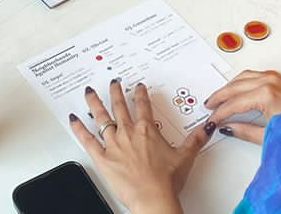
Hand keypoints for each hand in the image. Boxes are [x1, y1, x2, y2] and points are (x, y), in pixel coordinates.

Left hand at [68, 79, 209, 213]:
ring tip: (89, 92)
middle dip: (116, 92)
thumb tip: (206, 129)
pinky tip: (73, 119)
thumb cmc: (166, 180)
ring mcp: (114, 144)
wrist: (153, 197)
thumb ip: (195, 140)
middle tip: (113, 82)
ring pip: (101, 117)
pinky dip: (79, 128)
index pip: (143, 105)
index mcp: (147, 130)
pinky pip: (87, 140)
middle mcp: (128, 132)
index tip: (138, 87)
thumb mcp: (185, 157)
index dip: (140, 94)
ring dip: (95, 103)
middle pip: (120, 106)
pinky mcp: (102, 158)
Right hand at [202, 70, 280, 143]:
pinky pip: (253, 75)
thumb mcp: (270, 135)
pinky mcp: (279, 77)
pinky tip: (236, 88)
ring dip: (229, 87)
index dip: (220, 113)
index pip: (234, 103)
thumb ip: (245, 131)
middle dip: (220, 97)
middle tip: (210, 106)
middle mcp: (270, 81)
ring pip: (243, 77)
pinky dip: (241, 81)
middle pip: (235, 86)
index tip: (213, 120)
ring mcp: (275, 77)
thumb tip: (229, 128)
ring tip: (219, 97)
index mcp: (266, 94)